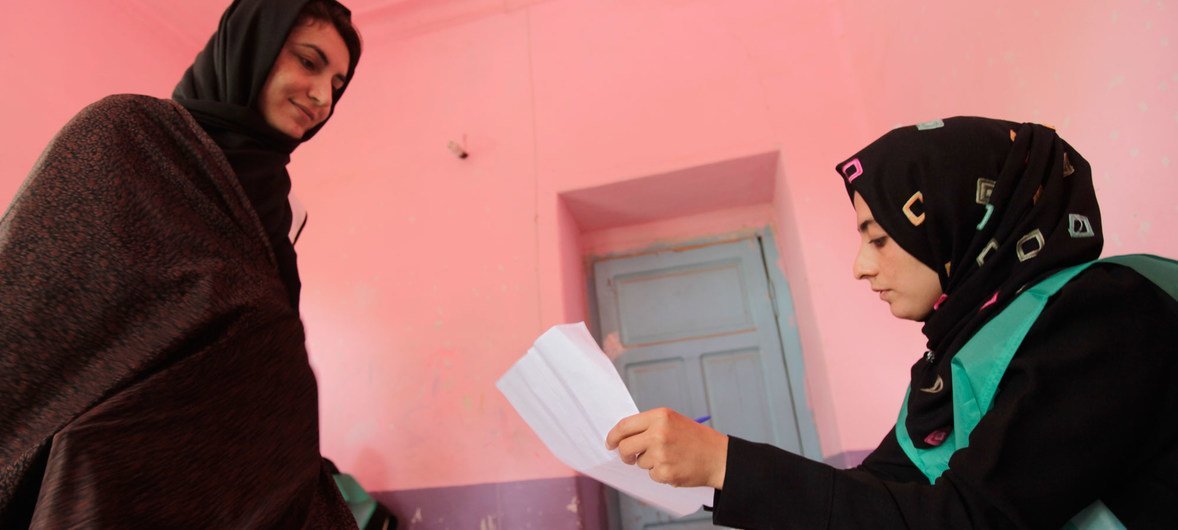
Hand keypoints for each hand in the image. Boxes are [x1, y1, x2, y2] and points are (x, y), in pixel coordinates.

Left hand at [605, 408, 727, 488]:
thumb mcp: (672, 421)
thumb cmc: (695, 439)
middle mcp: (659, 433)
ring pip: (639, 462)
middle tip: (629, 457)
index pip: (625, 426)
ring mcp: (662, 454)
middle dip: (624, 454)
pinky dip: (660, 474)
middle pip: (625, 447)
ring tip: (669, 457)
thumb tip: (622, 437)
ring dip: (649, 463)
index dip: (613, 436)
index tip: (610, 443)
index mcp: (660, 416)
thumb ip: (649, 426)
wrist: (718, 457)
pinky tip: (675, 466)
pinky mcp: (665, 472)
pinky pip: (651, 475)